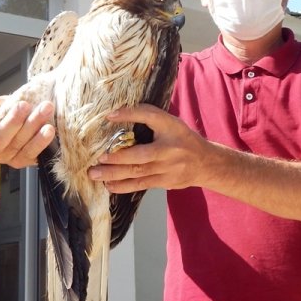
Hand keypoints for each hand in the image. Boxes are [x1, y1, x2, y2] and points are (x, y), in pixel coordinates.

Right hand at [0, 96, 55, 168]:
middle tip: (24, 106)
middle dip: (12, 122)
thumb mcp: (1, 102)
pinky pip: (31, 152)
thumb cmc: (17, 107)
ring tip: (44, 109)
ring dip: (32, 125)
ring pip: (17, 144)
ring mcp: (8, 157)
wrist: (38, 111)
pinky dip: (41, 140)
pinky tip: (48, 129)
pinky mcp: (24, 161)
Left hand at [87, 104, 209, 192]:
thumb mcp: (170, 122)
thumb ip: (146, 115)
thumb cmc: (183, 139)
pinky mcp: (164, 183)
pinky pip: (141, 185)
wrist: (205, 163)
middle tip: (97, 159)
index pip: (150, 117)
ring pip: (138, 173)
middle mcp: (170, 152)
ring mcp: (167, 170)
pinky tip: (109, 186)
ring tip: (95, 174)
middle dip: (116, 159)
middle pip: (140, 156)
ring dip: (114, 175)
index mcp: (172, 131)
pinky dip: (124, 186)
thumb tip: (115, 114)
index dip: (130, 115)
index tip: (109, 116)